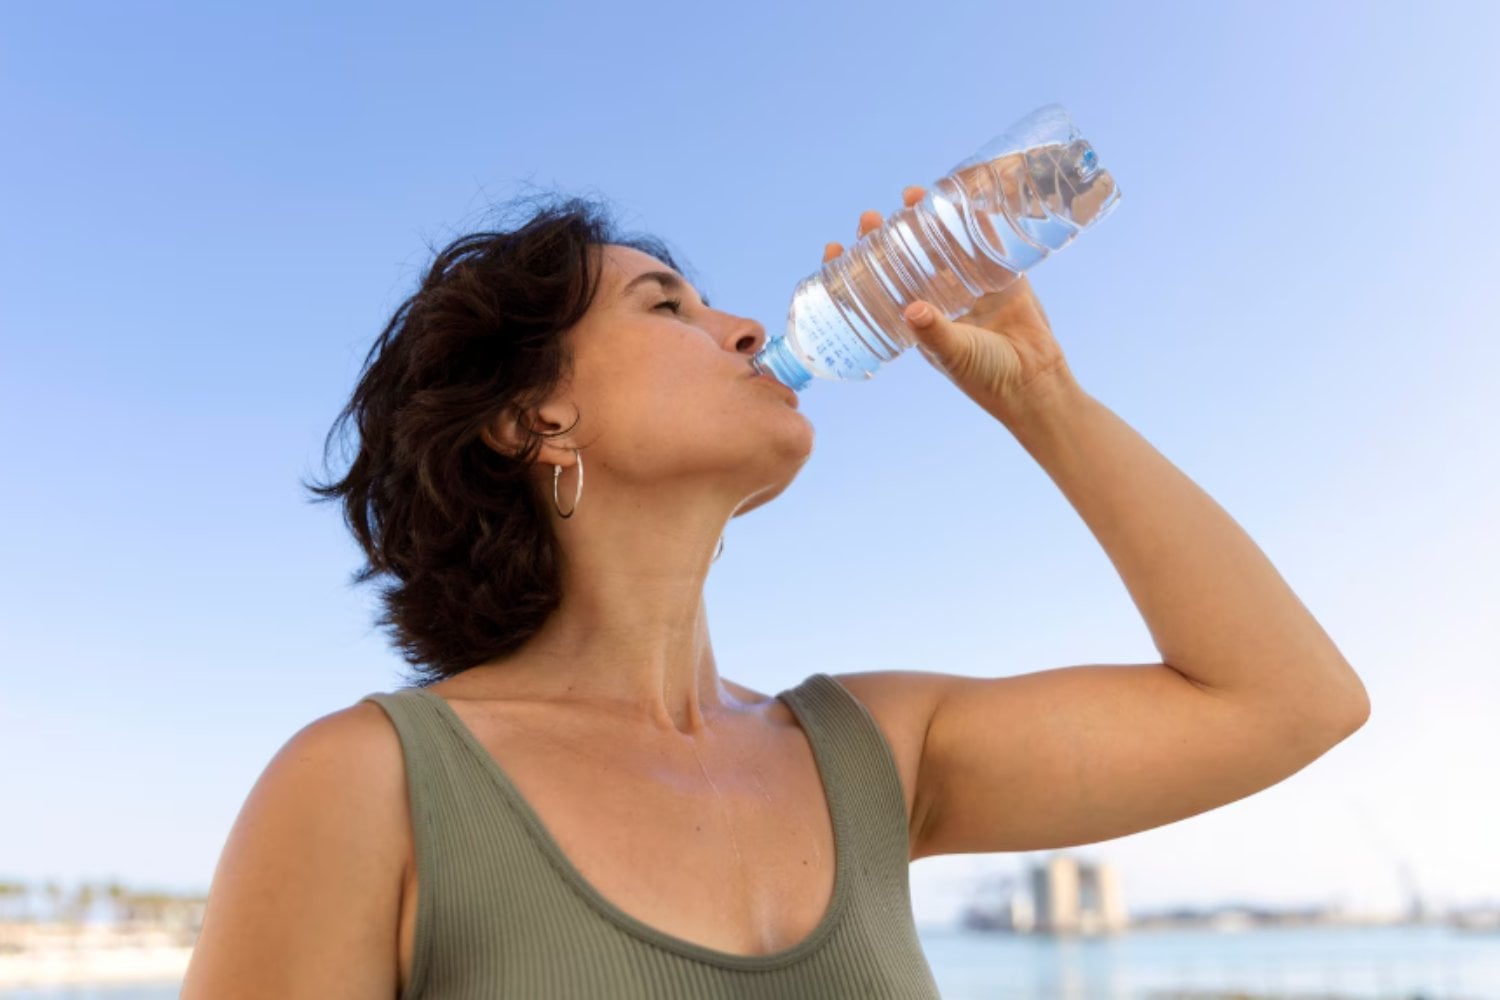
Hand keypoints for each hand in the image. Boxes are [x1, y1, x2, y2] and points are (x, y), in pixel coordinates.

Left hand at [824, 185, 1078, 421]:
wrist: (1035, 381)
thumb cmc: (986, 376)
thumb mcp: (953, 354)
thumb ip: (935, 332)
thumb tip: (912, 310)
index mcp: (918, 319)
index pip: (878, 288)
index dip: (855, 268)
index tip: (835, 249)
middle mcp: (939, 298)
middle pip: (905, 259)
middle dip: (885, 236)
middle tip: (870, 217)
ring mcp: (970, 284)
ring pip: (941, 244)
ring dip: (925, 221)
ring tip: (909, 196)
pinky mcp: (1002, 276)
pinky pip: (986, 242)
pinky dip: (975, 220)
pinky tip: (960, 197)